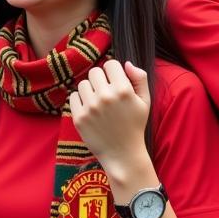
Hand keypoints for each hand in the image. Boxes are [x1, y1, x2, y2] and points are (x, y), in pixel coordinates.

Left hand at [69, 60, 149, 174]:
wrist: (123, 154)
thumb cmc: (135, 126)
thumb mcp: (145, 101)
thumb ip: (140, 78)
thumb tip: (127, 63)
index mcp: (123, 90)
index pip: (110, 64)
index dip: (113, 72)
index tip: (115, 82)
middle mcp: (105, 96)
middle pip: (95, 71)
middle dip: (100, 79)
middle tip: (106, 93)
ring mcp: (90, 107)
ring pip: (83, 84)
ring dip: (89, 90)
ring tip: (98, 102)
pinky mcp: (79, 118)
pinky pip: (73, 97)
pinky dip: (80, 101)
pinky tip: (90, 109)